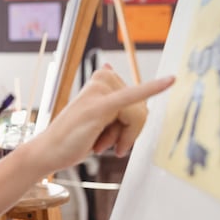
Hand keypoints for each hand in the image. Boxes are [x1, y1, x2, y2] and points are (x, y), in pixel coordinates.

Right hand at [40, 67, 173, 170]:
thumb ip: (110, 97)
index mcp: (103, 79)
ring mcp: (100, 92)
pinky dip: (153, 89)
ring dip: (122, 138)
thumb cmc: (72, 137)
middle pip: (141, 108)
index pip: (138, 102)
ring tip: (99, 144)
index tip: (114, 137)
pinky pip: (132, 98)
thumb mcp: (97, 116)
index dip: (130, 126)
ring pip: (137, 116)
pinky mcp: (100, 107)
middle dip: (128, 133)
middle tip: (104, 144)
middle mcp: (102, 80)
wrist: (49, 151)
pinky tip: (170, 81)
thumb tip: (107, 67)